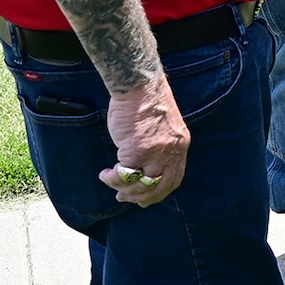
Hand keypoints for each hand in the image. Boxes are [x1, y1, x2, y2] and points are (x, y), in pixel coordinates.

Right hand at [98, 73, 188, 205]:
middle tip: (123, 198)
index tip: (145, 199)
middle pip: (159, 187)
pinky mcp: (136, 151)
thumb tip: (145, 166)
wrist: (140, 86)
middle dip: (140, 197)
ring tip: (109, 180)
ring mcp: (155, 153)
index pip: (174, 178)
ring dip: (123, 189)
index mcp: (180, 145)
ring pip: (141, 186)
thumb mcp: (164, 127)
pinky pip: (123, 175)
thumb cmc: (146, 102)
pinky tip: (105, 174)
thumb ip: (160, 146)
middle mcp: (171, 151)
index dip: (159, 192)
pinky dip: (112, 179)